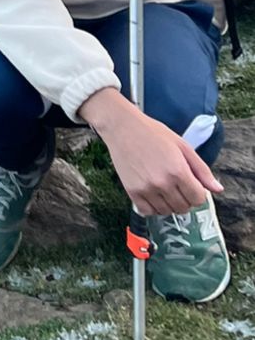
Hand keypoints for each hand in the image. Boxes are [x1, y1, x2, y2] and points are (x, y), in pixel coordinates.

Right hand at [83, 90, 221, 214]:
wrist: (122, 127)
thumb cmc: (152, 133)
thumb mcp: (182, 146)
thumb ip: (202, 169)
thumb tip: (217, 189)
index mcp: (178, 171)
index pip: (198, 199)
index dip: (198, 193)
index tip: (192, 186)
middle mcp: (163, 183)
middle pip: (183, 207)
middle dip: (185, 199)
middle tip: (178, 186)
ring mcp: (147, 189)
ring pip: (167, 211)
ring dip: (169, 204)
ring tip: (165, 189)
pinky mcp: (132, 192)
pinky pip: (148, 211)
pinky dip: (153, 207)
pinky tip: (153, 194)